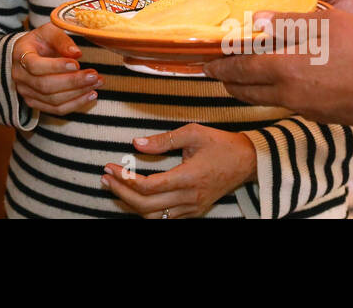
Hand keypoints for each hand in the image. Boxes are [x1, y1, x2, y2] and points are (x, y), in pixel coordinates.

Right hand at [12, 23, 100, 114]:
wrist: (29, 54)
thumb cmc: (41, 41)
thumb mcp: (49, 31)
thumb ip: (61, 40)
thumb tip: (76, 53)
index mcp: (20, 55)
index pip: (35, 65)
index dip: (56, 67)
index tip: (76, 64)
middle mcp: (20, 76)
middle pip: (46, 86)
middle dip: (73, 82)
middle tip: (93, 75)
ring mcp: (26, 92)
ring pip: (53, 100)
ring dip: (78, 93)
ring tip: (96, 83)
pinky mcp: (35, 103)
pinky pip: (56, 109)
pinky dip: (76, 104)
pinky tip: (91, 95)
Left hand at [102, 124, 256, 217]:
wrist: (247, 162)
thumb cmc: (220, 144)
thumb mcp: (192, 133)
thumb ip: (163, 140)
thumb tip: (135, 143)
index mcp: (188, 178)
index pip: (149, 187)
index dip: (125, 179)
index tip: (111, 167)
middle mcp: (189, 198)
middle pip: (146, 206)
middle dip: (121, 193)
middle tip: (105, 177)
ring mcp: (192, 208)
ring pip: (154, 218)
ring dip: (131, 205)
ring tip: (116, 188)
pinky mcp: (195, 211)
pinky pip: (166, 218)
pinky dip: (147, 211)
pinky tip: (135, 197)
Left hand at [203, 0, 352, 127]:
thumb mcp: (327, 23)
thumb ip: (287, 22)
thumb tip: (256, 20)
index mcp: (283, 67)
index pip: (238, 68)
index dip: (219, 64)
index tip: (206, 61)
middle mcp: (288, 92)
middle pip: (245, 89)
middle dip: (227, 79)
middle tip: (216, 71)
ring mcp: (304, 107)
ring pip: (264, 98)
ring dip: (247, 88)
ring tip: (241, 77)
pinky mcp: (320, 115)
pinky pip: (286, 103)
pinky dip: (272, 93)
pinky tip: (280, 83)